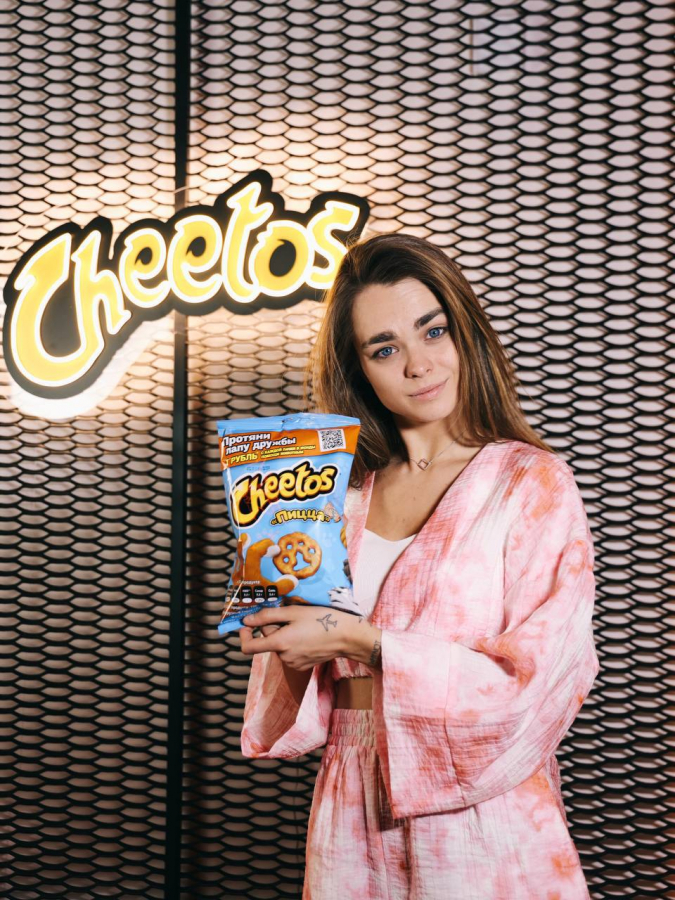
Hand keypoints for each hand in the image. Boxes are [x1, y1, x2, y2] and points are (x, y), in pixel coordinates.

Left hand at [238, 605, 358, 671]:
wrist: (347, 637)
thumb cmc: (322, 620)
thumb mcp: (293, 612)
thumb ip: (267, 616)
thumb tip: (246, 620)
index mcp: (280, 643)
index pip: (249, 647)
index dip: (243, 636)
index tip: (245, 625)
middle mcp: (284, 657)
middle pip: (268, 640)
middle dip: (274, 627)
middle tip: (290, 615)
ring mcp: (293, 663)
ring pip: (280, 645)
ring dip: (284, 634)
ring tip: (302, 625)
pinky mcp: (302, 665)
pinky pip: (290, 652)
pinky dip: (293, 642)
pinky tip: (308, 634)